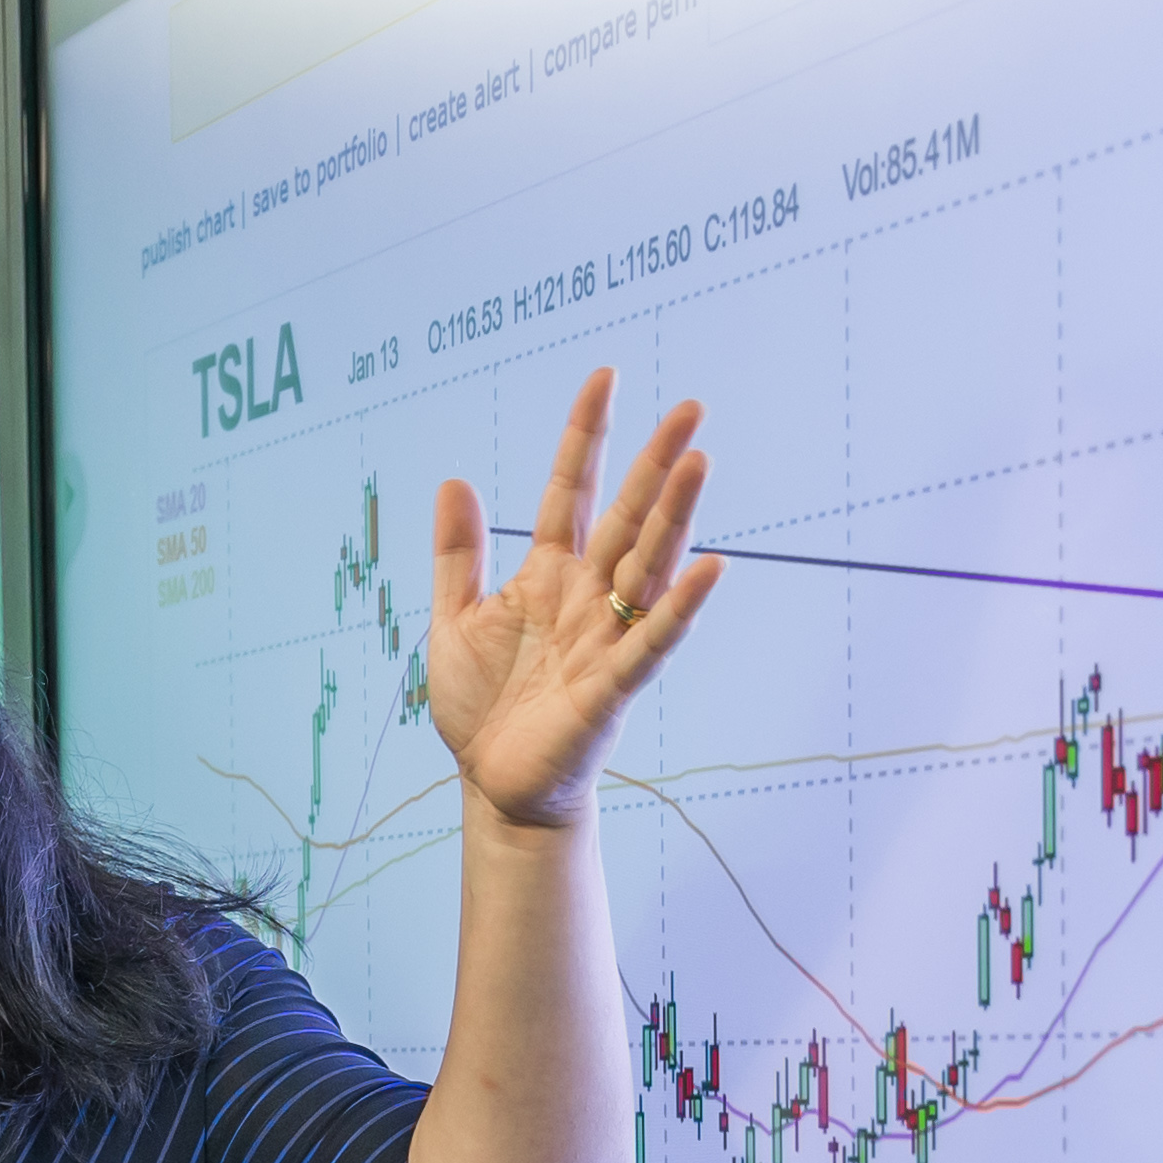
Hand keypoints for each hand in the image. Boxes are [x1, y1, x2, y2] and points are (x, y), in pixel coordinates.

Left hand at [422, 364, 720, 830]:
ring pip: (649, 565)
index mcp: (548, 573)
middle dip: (657, 463)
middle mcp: (587, 596)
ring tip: (698, 461)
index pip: (573, 490)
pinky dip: (680, 607)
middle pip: (628, 517)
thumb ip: (458, 554)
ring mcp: (606, 637)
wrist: (493, 784)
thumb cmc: (482, 706)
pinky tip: (709, 567)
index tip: (604, 378)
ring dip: (675, 516)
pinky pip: (652, 640)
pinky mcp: (613, 685)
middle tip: (690, 406)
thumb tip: (453, 481)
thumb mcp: (454, 618)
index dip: (587, 437)